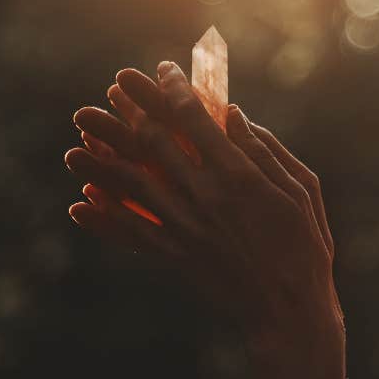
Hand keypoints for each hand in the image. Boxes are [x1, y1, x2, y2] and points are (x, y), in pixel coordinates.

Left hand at [65, 61, 341, 343]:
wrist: (288, 309)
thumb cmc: (304, 245)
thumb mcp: (301, 189)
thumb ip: (264, 149)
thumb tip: (230, 112)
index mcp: (238, 174)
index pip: (194, 118)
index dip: (172, 89)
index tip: (161, 69)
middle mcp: (205, 196)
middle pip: (154, 142)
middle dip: (128, 110)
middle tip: (109, 89)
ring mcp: (185, 227)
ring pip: (130, 185)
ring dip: (100, 162)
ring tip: (75, 144)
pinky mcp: (174, 256)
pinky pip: (130, 233)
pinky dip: (102, 220)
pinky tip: (79, 206)